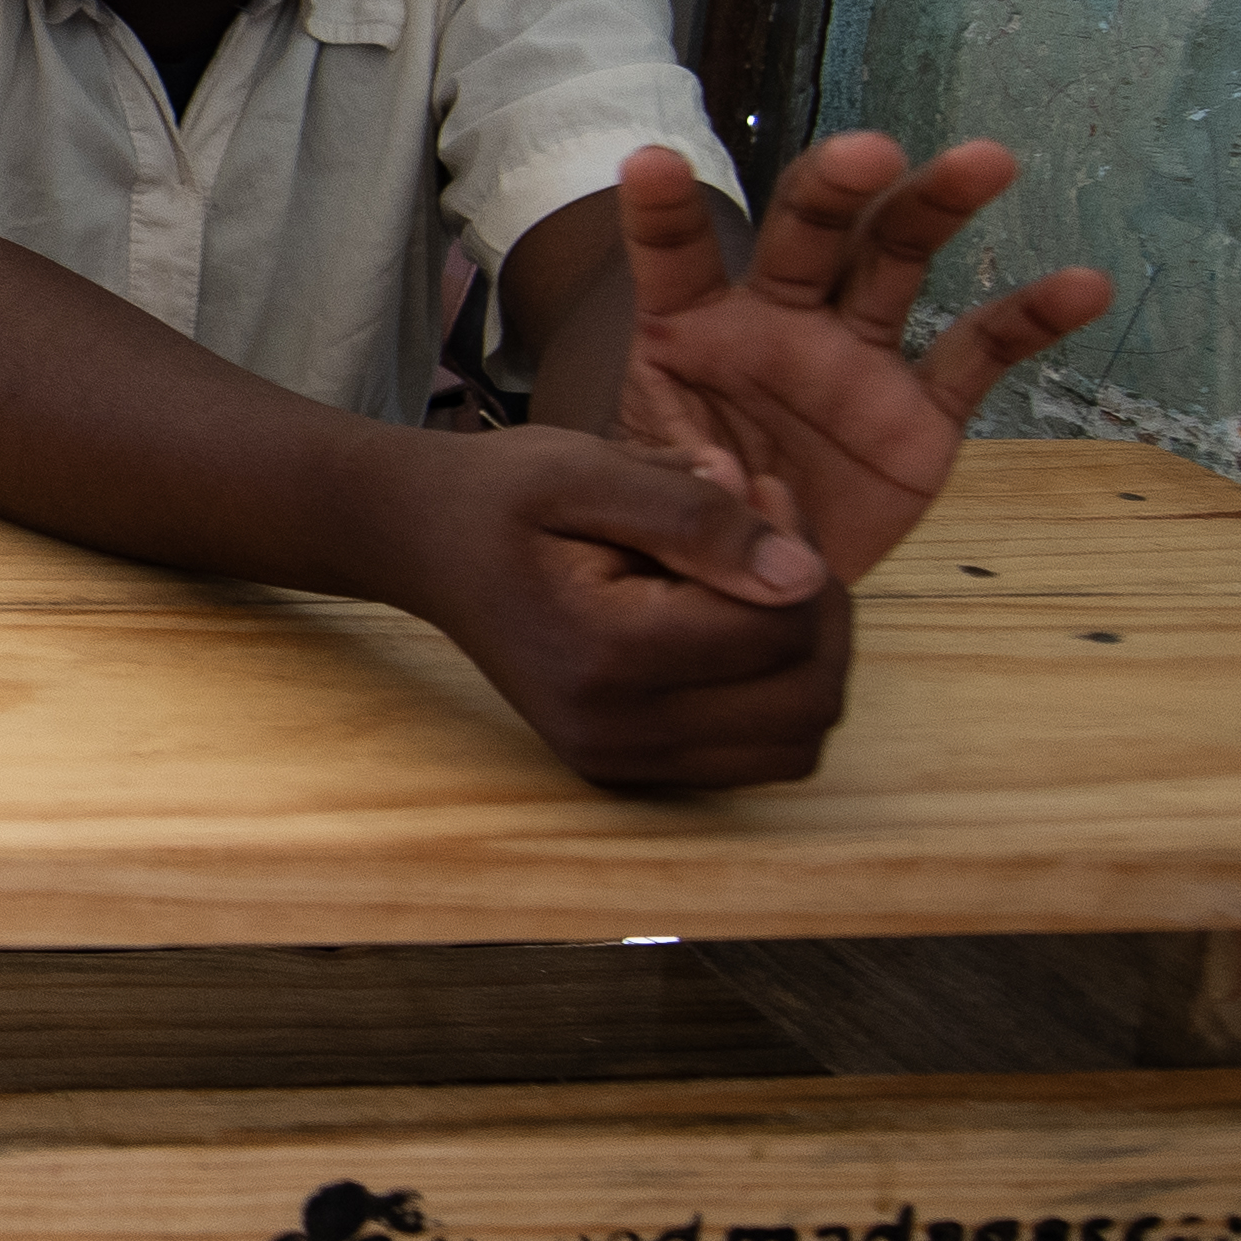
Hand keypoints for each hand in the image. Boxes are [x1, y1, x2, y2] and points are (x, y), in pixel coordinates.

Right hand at [379, 426, 851, 787]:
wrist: (422, 545)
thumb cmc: (502, 496)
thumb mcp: (590, 472)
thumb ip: (696, 520)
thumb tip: (802, 577)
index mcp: (601, 656)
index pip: (777, 632)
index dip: (797, 551)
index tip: (757, 488)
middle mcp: (614, 732)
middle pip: (806, 698)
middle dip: (818, 609)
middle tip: (772, 531)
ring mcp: (621, 762)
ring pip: (798, 740)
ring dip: (808, 656)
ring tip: (758, 578)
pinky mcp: (630, 768)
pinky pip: (759, 753)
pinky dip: (774, 690)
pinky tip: (734, 622)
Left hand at [610, 136, 1114, 586]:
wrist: (758, 591)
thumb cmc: (688, 528)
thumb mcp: (655, 510)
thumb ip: (683, 487)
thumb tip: (726, 482)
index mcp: (690, 332)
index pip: (673, 257)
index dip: (663, 210)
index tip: (652, 162)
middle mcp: (778, 322)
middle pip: (809, 232)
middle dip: (837, 187)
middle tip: (871, 153)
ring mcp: (855, 358)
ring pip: (897, 260)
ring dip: (937, 205)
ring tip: (989, 159)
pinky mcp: (921, 412)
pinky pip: (979, 354)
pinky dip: (1031, 318)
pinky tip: (1085, 284)